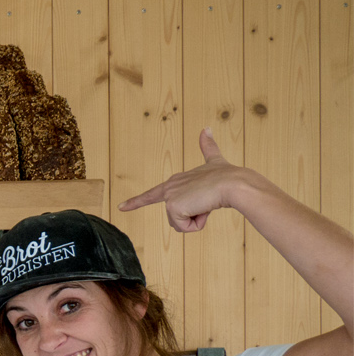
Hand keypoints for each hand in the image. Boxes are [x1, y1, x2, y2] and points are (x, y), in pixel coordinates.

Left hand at [118, 128, 253, 231]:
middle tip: (208, 200)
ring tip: (207, 202)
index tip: (121, 206)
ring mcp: (170, 197)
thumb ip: (209, 147)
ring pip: (180, 223)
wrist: (234, 183)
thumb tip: (206, 128)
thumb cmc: (228, 175)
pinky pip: (184, 227)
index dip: (137, 201)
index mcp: (176, 181)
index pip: (153, 194)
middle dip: (195, 216)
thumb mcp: (215, 160)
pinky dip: (197, 223)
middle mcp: (170, 188)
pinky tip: (205, 208)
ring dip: (197, 219)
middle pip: (176, 217)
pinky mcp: (172, 207)